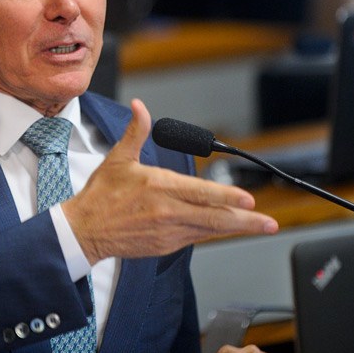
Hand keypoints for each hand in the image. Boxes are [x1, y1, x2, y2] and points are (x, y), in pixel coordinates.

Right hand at [63, 99, 278, 263]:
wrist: (84, 230)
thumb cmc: (101, 195)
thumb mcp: (118, 158)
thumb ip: (137, 132)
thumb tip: (140, 107)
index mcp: (158, 187)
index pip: (201, 193)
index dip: (227, 197)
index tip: (248, 198)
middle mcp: (167, 211)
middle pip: (214, 217)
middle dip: (246, 220)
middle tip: (269, 221)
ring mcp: (168, 231)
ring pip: (210, 230)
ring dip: (237, 228)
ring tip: (260, 226)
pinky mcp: (165, 245)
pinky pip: (196, 238)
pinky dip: (214, 232)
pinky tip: (229, 229)